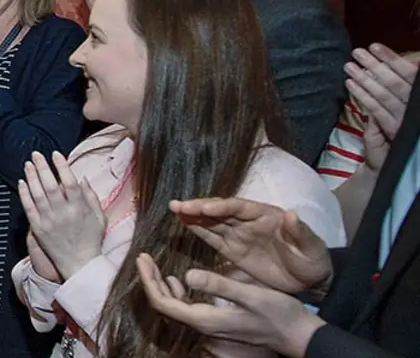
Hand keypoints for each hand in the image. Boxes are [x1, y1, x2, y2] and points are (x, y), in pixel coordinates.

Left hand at [18, 151, 105, 278]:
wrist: (79, 264)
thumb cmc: (92, 239)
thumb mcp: (100, 217)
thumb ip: (92, 196)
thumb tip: (82, 177)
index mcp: (79, 209)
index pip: (70, 183)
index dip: (62, 167)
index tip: (56, 154)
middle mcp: (63, 213)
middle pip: (51, 185)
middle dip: (43, 167)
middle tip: (36, 154)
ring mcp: (49, 221)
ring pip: (38, 194)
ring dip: (32, 177)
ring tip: (28, 164)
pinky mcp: (39, 229)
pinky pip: (29, 208)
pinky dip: (24, 194)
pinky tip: (22, 182)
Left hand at [137, 254, 326, 356]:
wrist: (296, 334)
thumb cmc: (277, 313)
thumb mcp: (249, 294)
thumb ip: (218, 285)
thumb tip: (186, 274)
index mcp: (206, 319)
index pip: (164, 303)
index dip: (149, 281)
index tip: (142, 258)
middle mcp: (203, 324)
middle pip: (165, 305)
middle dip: (150, 281)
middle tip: (143, 257)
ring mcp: (209, 324)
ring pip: (174, 306)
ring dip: (161, 285)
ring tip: (154, 265)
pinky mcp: (216, 321)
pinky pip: (187, 307)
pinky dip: (177, 291)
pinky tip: (178, 279)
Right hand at [170, 198, 331, 294]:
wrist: (311, 281)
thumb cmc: (313, 260)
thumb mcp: (311, 247)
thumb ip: (300, 232)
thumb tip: (291, 213)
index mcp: (265, 215)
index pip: (239, 207)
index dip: (221, 206)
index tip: (204, 207)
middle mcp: (248, 221)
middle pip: (220, 211)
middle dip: (199, 207)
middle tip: (178, 205)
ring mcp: (239, 234)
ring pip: (212, 222)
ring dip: (193, 215)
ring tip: (174, 208)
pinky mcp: (233, 250)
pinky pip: (212, 238)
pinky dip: (198, 230)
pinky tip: (183, 223)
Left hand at [344, 43, 416, 170]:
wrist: (396, 165)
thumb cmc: (399, 135)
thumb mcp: (400, 113)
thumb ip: (395, 91)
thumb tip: (385, 68)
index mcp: (418, 100)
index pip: (408, 74)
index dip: (391, 59)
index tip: (374, 46)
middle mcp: (415, 108)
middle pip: (395, 82)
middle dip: (375, 65)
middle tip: (356, 52)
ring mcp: (406, 119)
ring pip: (384, 94)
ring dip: (365, 78)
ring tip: (348, 66)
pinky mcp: (395, 131)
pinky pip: (377, 109)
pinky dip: (363, 96)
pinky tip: (350, 85)